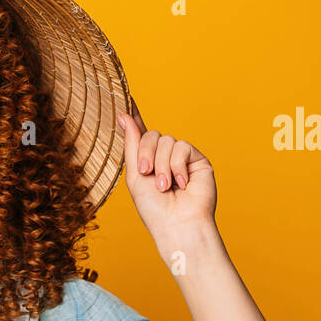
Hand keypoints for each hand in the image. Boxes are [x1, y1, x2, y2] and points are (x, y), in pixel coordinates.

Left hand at [118, 98, 217, 247]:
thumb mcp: (135, 176)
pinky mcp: (197, 159)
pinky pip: (182, 147)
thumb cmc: (154, 209)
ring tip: (164, 186)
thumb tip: (123, 116)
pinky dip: (177, 165)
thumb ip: (132, 145)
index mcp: (147, 160)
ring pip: (166, 140)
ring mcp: (181, 157)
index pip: (141, 133)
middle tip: (147, 174)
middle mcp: (164, 156)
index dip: (135, 115)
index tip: (125, 94)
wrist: (178, 225)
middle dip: (146, 154)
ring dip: (162, 164)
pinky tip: (181, 183)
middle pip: (152, 134)